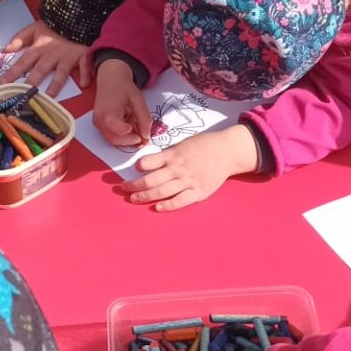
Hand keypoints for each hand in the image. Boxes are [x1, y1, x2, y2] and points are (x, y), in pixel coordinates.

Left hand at [0, 22, 88, 96]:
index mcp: (39, 47)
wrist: (74, 16)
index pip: (23, 62)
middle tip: (25, 95)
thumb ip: (19, 39)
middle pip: (40, 70)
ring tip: (50, 96)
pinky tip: (85, 83)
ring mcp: (67, 56)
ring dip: (56, 84)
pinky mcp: (82, 55)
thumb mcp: (33, 28)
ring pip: (61, 72)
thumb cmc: (53, 24)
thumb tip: (5, 50)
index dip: (13, 72)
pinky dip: (86, 73)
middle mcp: (52, 54)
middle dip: (32, 82)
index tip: (3, 82)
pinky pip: (84, 65)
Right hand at [93, 60, 151, 147]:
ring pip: (112, 140)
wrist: (110, 77)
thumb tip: (146, 136)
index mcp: (109, 112)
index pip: (118, 132)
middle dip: (130, 141)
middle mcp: (99, 119)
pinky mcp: (97, 123)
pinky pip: (109, 135)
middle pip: (115, 140)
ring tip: (135, 127)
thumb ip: (144, 119)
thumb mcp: (138, 101)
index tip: (140, 134)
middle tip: (142, 136)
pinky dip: (120, 135)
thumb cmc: (124, 87)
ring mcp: (97, 122)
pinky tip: (128, 125)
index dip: (131, 136)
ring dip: (126, 139)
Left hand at [122, 126, 257, 211]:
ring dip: (145, 196)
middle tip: (123, 189)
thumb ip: (168, 154)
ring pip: (162, 191)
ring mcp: (188, 181)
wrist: (227, 151)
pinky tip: (157, 207)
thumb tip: (149, 162)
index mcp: (173, 154)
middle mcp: (178, 168)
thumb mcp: (183, 144)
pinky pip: (180, 201)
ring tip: (133, 199)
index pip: (149, 162)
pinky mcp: (198, 192)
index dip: (138, 167)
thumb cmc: (204, 146)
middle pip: (151, 180)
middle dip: (134, 185)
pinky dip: (167, 205)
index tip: (133, 171)